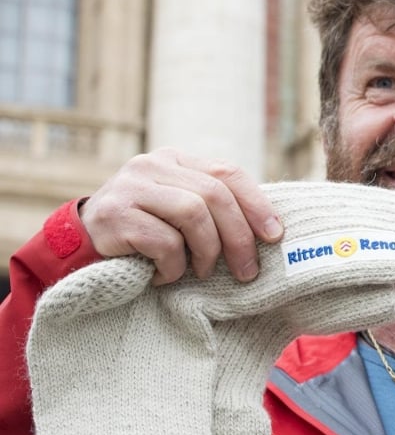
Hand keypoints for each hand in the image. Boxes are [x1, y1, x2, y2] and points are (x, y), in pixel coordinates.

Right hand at [79, 149, 282, 284]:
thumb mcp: (179, 210)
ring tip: (203, 272)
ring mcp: (130, 188)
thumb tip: (272, 229)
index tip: (275, 236)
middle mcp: (151, 165)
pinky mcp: (115, 216)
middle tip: (247, 271)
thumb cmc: (144, 233)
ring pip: (193, 214)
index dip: (257, 204)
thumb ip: (213, 207)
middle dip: (239, 237)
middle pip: (214, 194)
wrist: (80, 248)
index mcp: (175, 159)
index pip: (228, 173)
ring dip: (207, 252)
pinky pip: (164, 242)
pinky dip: (173, 266)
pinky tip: (165, 276)